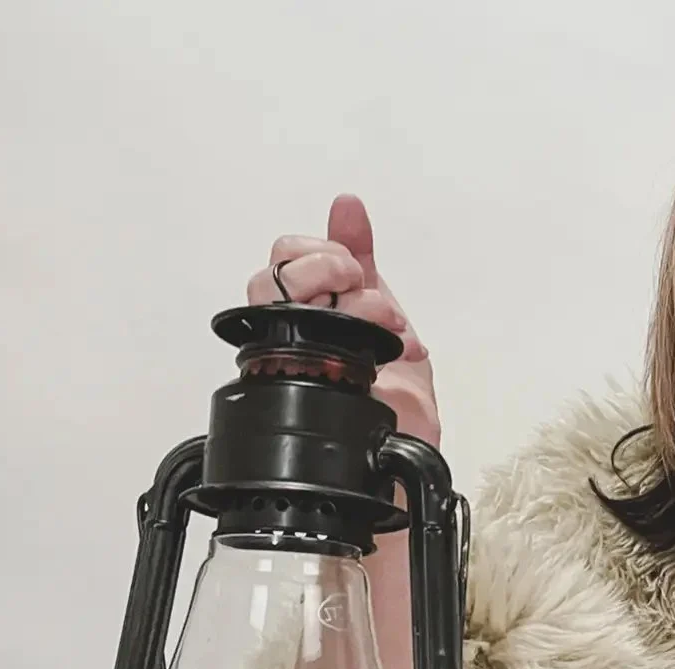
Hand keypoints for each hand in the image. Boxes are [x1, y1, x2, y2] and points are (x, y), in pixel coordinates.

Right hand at [246, 194, 440, 445]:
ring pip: (269, 292)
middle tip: (364, 294)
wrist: (405, 456)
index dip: (323, 249)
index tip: (358, 268)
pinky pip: (274, 335)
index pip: (288, 253)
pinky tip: (373, 341)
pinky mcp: (280, 382)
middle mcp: (292, 331)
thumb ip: (365, 260)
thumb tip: (346, 205)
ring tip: (374, 319)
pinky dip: (333, 328)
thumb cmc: (399, 403)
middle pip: (274, 268)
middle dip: (327, 269)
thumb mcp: (393, 318)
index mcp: (314, 311)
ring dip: (332, 294)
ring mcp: (284, 354)